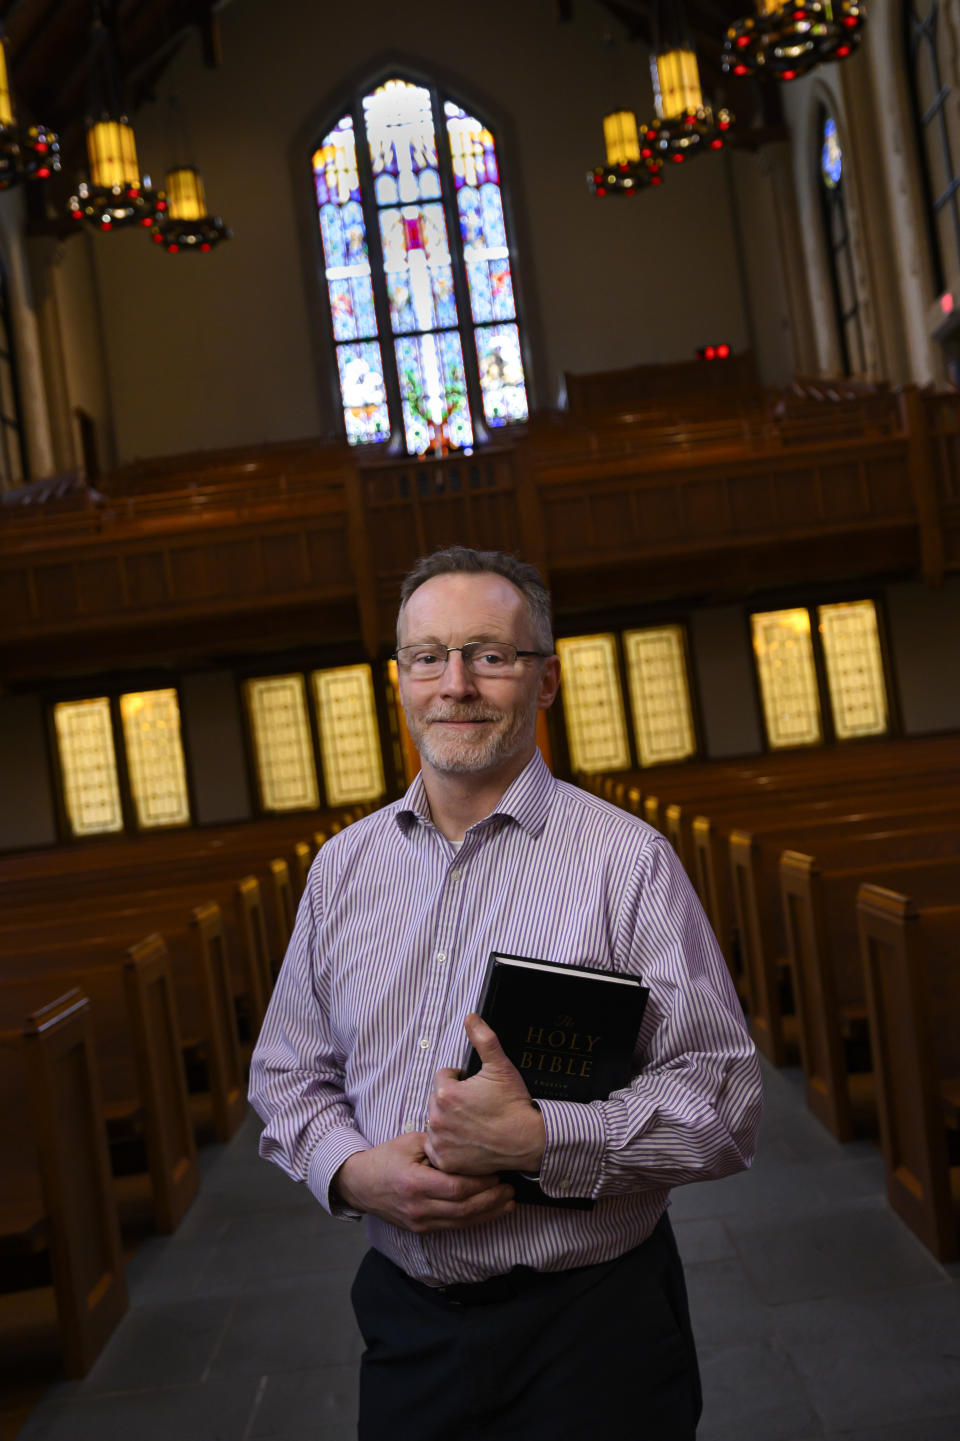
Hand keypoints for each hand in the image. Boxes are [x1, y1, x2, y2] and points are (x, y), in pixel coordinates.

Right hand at [333, 1132, 513, 1233]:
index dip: (481, 1183)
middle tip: (511, 1189)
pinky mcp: (421, 1230)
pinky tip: (489, 1212)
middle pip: (463, 1209)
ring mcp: (419, 1222)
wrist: (360, 1184)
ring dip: (488, 1214)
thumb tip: (471, 1144)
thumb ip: (440, 1145)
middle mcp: (418, 1208)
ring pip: (461, 1222)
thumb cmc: (386, 1158)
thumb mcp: (410, 1143)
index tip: (498, 1171)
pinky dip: (474, 1220)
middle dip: (491, 1200)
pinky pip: (453, 1226)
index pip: (457, 1188)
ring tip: (508, 1203)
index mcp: (415, 1184)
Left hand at [424, 1013, 545, 1175]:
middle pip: (437, 1100)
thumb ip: (483, 1038)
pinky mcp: (445, 1161)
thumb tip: (471, 1017)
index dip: (460, 1079)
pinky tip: (465, 1140)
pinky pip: (436, 1147)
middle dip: (452, 1099)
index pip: (443, 1077)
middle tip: (475, 1106)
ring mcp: (441, 1142)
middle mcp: (437, 1118)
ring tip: (472, 1123)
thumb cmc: (513, 1104)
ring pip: (436, 1123)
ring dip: (448, 1121)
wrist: (527, 1140)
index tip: (475, 1087)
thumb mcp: (500, 1066)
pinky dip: (447, 1144)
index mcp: (445, 1093)